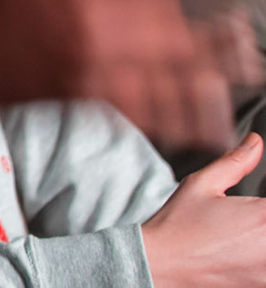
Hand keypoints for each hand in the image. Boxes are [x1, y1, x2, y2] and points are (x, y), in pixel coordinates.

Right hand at [0, 0, 244, 149]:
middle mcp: (96, 32)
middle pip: (177, 28)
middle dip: (217, 26)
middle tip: (249, 22)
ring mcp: (98, 72)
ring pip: (171, 72)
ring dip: (214, 70)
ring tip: (248, 61)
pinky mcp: (97, 101)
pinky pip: (151, 112)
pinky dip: (186, 116)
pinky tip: (215, 115)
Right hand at [142, 134, 265, 287]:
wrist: (160, 264)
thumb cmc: (177, 225)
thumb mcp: (202, 184)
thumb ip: (236, 162)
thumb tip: (255, 142)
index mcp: (264, 216)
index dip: (264, 205)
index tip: (257, 205)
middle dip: (264, 219)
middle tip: (250, 220)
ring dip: (262, 237)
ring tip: (246, 234)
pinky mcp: (261, 285)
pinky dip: (261, 260)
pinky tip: (245, 252)